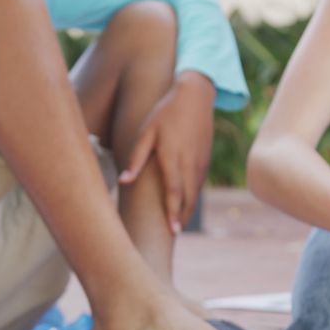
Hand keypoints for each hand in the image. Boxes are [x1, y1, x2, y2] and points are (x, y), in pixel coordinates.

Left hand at [119, 71, 215, 233]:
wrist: (195, 95)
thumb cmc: (165, 112)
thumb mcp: (147, 131)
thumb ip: (136, 158)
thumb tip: (124, 181)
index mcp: (173, 156)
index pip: (174, 191)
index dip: (173, 212)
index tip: (172, 230)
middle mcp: (189, 161)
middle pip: (188, 197)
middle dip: (181, 216)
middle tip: (174, 233)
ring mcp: (200, 160)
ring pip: (195, 191)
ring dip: (188, 208)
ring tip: (178, 223)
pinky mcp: (205, 158)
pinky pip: (198, 182)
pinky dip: (192, 195)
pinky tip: (185, 202)